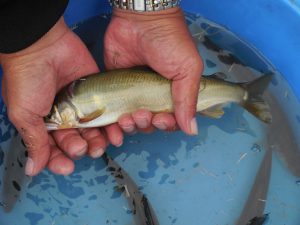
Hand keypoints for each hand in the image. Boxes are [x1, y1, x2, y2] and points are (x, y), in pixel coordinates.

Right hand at [0, 17, 122, 175]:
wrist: (43, 46)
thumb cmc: (26, 78)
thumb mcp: (24, 113)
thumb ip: (34, 141)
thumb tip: (33, 169)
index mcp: (45, 124)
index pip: (54, 149)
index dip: (60, 160)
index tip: (67, 167)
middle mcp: (64, 117)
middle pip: (76, 142)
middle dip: (80, 149)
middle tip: (82, 148)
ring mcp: (82, 106)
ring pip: (93, 131)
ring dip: (98, 142)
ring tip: (100, 145)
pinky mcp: (97, 95)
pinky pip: (106, 114)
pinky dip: (112, 125)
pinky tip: (115, 133)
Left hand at [104, 7, 202, 134]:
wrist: (140, 18)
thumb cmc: (169, 41)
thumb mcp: (187, 69)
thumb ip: (188, 99)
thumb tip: (192, 130)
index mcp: (173, 93)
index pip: (170, 119)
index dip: (166, 125)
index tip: (161, 119)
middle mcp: (153, 95)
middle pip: (150, 123)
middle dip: (147, 125)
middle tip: (143, 114)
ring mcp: (133, 91)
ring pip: (131, 120)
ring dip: (131, 125)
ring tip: (129, 117)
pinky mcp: (115, 86)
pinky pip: (114, 110)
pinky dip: (114, 122)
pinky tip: (116, 123)